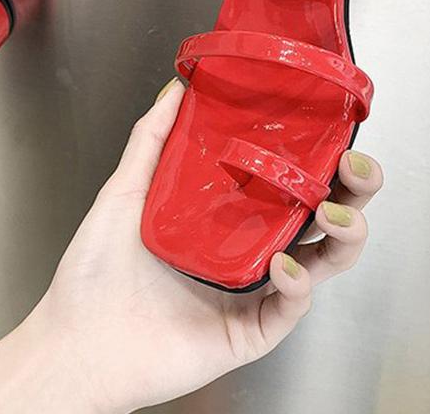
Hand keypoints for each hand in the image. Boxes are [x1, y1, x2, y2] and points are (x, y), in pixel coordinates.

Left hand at [19, 79, 383, 412]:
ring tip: (333, 213)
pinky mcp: (249, 331)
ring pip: (323, 262)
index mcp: (227, 214)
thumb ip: (151, 139)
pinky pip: (289, 308)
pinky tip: (283, 265)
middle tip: (354, 166)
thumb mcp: (124, 191)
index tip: (330, 128)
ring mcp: (252, 291)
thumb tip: (177, 89)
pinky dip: (297, 284)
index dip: (318, 156)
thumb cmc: (95, 273)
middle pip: (321, 217)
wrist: (75, 341)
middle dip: (352, 191)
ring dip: (344, 235)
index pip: (287, 181)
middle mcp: (248, 248)